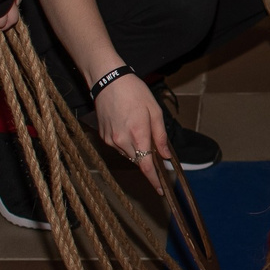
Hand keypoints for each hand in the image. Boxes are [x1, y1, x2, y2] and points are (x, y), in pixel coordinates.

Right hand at [93, 73, 168, 195]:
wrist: (108, 80)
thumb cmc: (134, 92)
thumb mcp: (155, 111)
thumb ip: (160, 136)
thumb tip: (166, 156)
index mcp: (138, 134)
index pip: (146, 166)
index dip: (154, 180)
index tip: (161, 189)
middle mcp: (122, 140)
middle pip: (138, 161)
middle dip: (148, 160)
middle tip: (155, 148)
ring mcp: (111, 139)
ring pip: (129, 155)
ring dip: (137, 150)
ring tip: (139, 129)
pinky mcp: (104, 136)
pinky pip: (119, 147)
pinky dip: (127, 144)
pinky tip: (128, 127)